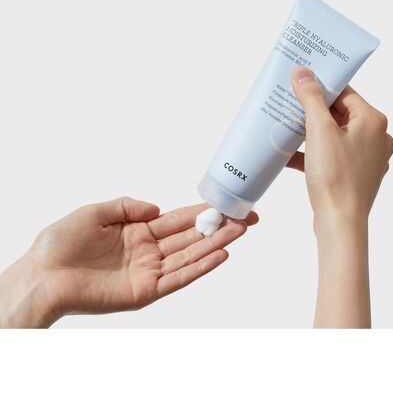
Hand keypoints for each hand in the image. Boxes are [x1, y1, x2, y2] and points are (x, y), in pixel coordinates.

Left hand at [0, 197, 257, 326]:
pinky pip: (179, 277)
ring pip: (190, 255)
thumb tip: (157, 208)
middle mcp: (149, 251)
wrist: (42, 274)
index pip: (178, 219)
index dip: (203, 211)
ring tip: (241, 230)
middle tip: (247, 217)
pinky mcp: (146, 291)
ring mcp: (150, 271)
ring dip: (216, 243)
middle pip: (191, 237)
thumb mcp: (96, 211)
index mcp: (138, 231)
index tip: (226, 204)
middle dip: (219, 226)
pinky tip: (220, 255)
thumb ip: (128, 205)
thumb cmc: (61, 242)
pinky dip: (200, 267)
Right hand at [287, 66, 392, 225]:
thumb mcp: (319, 130)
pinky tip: (291, 156)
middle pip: (340, 114)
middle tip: (289, 105)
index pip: (345, 93)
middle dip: (312, 112)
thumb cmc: (335, 177)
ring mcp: (367, 158)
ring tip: (287, 129)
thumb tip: (304, 73)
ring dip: (310, 134)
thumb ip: (311, 98)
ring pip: (335, 136)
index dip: (321, 87)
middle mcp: (376, 138)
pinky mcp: (356, 175)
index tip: (300, 83)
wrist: (340, 223)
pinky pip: (333, 156)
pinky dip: (314, 154)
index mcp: (373, 122)